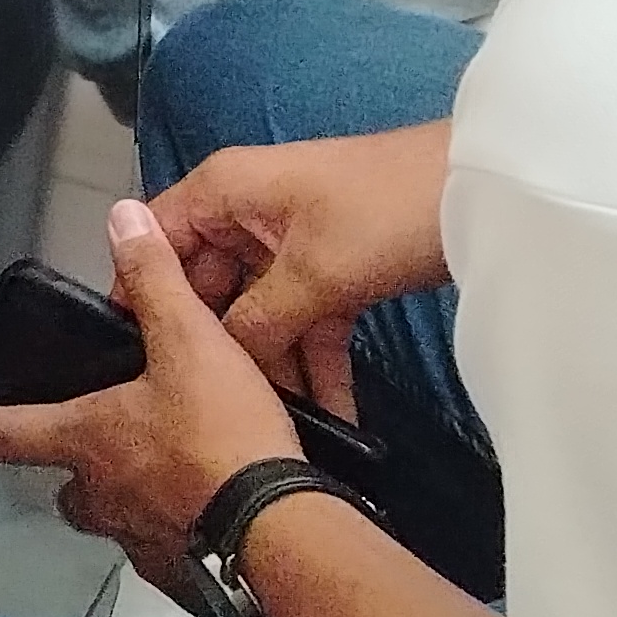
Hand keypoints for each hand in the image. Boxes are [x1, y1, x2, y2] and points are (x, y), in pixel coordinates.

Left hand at [0, 199, 299, 584]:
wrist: (279, 526)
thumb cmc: (222, 435)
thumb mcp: (191, 340)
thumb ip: (155, 280)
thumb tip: (123, 219)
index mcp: (89, 437)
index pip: (9, 429)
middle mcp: (103, 496)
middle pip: (69, 488)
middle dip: (76, 472)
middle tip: (98, 454)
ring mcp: (140, 541)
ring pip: (116, 522)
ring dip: (130, 504)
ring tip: (168, 480)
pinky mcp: (183, 576)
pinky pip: (167, 552)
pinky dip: (181, 536)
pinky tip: (211, 518)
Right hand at [141, 124, 452, 418]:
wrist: (483, 192)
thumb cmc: (386, 212)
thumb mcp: (313, 273)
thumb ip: (254, 320)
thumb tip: (210, 360)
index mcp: (224, 190)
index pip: (157, 238)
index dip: (140, 292)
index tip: (133, 357)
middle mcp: (246, 212)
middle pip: (207, 284)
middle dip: (216, 344)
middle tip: (214, 408)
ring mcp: (290, 241)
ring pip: (258, 309)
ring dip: (273, 364)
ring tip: (277, 426)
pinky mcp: (331, 266)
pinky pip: (304, 318)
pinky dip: (315, 360)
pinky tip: (330, 416)